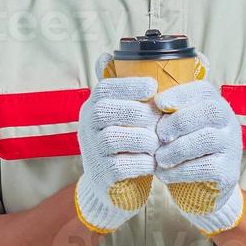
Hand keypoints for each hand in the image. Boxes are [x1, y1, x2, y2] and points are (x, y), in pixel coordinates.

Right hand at [74, 53, 163, 233]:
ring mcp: (91, 152)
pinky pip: (121, 165)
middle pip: (106, 110)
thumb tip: (111, 55)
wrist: (116, 189)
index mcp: (93, 108)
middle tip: (159, 121)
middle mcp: (87, 128)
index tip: (153, 86)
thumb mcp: (126, 118)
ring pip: (114, 137)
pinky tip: (152, 162)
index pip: (104, 88)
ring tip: (156, 144)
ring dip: (143, 139)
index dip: (128, 84)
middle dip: (138, 113)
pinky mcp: (101, 175)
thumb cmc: (128, 146)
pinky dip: (142, 162)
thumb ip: (127, 91)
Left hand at [153, 66, 244, 236]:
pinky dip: (182, 171)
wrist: (201, 190)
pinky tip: (165, 175)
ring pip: (208, 139)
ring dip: (178, 149)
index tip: (157, 103)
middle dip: (179, 121)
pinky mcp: (229, 172)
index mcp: (215, 105)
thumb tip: (143, 103)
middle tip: (159, 136)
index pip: (203, 90)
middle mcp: (228, 123)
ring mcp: (232, 147)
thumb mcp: (176, 129)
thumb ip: (166, 115)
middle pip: (210, 111)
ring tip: (159, 159)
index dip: (179, 94)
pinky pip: (208, 167)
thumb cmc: (182, 151)